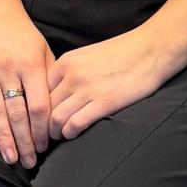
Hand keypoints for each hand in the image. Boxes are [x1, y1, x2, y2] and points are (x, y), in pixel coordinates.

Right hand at [0, 1, 53, 169]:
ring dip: (4, 137)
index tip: (45, 146)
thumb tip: (60, 110)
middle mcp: (9, 69)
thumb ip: (50, 78)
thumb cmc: (23, 34)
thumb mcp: (44, 50)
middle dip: (25, 141)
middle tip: (29, 162)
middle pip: (17, 113)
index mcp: (31, 65)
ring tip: (11, 158)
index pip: (38, 105)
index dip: (42, 129)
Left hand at [47, 27, 177, 141]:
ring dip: (54, 132)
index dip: (36, 108)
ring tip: (58, 138)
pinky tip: (73, 135)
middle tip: (44, 134)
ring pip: (55, 119)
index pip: (37, 90)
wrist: (151, 49)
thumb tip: (56, 92)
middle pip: (43, 106)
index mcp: (66, 62)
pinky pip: (75, 124)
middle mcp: (72, 75)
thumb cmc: (122, 53)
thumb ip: (70, 72)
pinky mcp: (104, 102)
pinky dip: (69, 133)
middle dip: (40, 124)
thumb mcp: (87, 55)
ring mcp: (87, 89)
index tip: (37, 118)